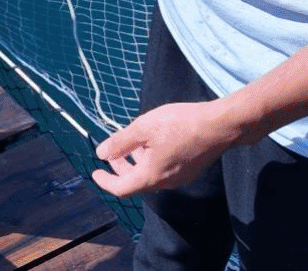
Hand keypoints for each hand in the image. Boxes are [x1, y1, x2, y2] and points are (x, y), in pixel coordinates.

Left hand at [92, 101, 236, 196]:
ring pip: (149, 176)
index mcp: (151, 176)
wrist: (219, 126)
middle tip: (111, 152)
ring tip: (130, 143)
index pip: (122, 189)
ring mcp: (179, 178)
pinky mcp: (189, 170)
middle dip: (119, 169)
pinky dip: (149, 161)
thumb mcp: (143, 128)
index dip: (105, 182)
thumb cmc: (179, 124)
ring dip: (134, 163)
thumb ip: (120, 143)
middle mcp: (165, 183)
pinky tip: (150, 142)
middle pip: (135, 183)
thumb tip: (101, 154)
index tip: (95, 171)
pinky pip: (162, 171)